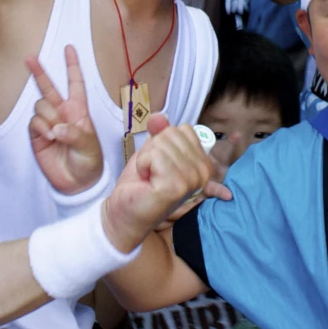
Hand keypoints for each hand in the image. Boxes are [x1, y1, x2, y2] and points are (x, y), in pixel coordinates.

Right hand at [28, 46, 105, 195]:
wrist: (76, 182)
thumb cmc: (89, 161)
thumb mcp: (89, 146)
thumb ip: (75, 134)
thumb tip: (56, 127)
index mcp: (79, 111)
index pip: (75, 83)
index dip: (72, 65)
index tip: (69, 48)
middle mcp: (62, 113)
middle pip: (49, 87)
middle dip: (38, 72)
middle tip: (29, 58)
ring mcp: (48, 123)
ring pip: (41, 105)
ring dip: (49, 117)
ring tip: (57, 133)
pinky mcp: (37, 135)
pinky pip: (35, 122)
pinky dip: (41, 128)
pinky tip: (49, 137)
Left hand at [103, 118, 231, 249]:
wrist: (124, 213)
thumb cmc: (140, 185)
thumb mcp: (152, 151)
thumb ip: (160, 132)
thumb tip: (158, 116)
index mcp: (203, 163)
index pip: (184, 129)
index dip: (164, 143)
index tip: (160, 165)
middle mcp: (203, 172)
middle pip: (172, 133)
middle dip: (153, 150)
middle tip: (151, 173)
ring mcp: (191, 180)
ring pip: (162, 142)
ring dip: (146, 159)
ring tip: (148, 178)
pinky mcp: (175, 186)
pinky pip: (154, 155)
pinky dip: (142, 165)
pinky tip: (145, 182)